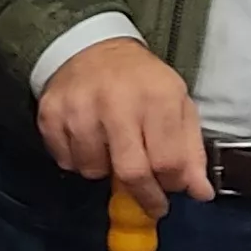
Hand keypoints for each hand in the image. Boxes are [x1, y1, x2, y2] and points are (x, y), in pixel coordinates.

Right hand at [38, 37, 211, 213]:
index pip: (168, 161)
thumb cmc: (140, 81)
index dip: (171, 184)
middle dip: (143, 196)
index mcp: (157, 97)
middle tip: (148, 202)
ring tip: (112, 150)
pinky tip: (88, 140)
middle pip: (131, 172)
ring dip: (105, 170)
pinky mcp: (50, 115)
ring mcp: (79, 109)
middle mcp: (116, 102)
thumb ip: (190, 151)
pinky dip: (79, 160)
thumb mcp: (176, 106)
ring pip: (93, 170)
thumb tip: (200, 193)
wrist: (90, 48)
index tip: (170, 190)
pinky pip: (66, 161)